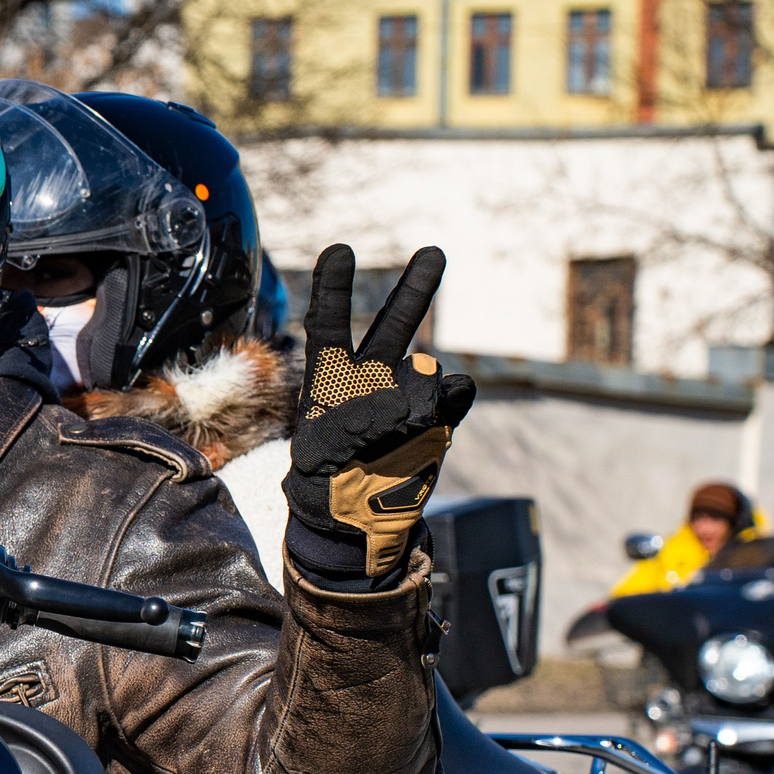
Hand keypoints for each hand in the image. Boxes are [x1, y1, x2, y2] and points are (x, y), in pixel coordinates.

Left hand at [285, 245, 476, 582]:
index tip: (341, 250)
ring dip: (426, 373)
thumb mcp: (323, 460)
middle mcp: (370, 382)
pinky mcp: (437, 421)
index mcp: (330, 382)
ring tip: (411, 413)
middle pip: (392, 329)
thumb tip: (414, 383)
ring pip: (425, 366)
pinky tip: (437, 411)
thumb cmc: (326, 486)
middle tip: (434, 251)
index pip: (330, 326)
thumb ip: (358, 421)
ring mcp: (408, 399)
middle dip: (414, 292)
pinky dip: (449, 400)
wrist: (354, 523)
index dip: (334, 288)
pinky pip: (450, 399)